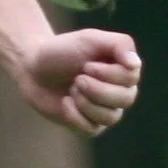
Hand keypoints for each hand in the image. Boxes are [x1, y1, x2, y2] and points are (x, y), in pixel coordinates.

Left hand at [15, 29, 140, 137]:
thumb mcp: (90, 38)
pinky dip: (74, 115)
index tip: (86, 64)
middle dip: (97, 89)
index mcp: (123, 69)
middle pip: (126, 99)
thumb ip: (118, 44)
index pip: (131, 78)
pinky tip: (65, 102)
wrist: (32, 68)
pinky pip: (92, 129)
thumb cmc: (63, 51)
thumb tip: (135, 64)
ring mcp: (105, 110)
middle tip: (77, 78)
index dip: (108, 74)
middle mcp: (119, 91)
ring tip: (72, 89)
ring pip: (111, 117)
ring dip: (85, 102)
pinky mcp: (88, 125)